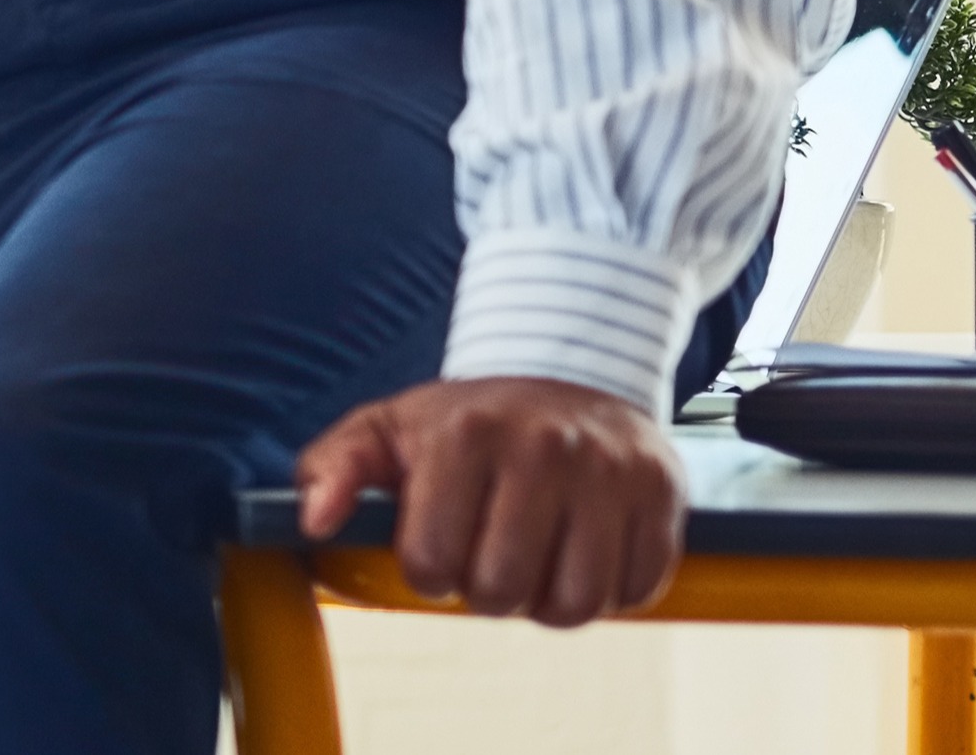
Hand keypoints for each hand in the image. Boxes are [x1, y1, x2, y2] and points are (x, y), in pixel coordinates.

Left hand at [292, 375, 684, 625]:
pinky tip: (583, 558)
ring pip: (578, 601)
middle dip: (488, 595)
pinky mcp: (663, 492)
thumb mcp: (384, 429)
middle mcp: (543, 449)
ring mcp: (610, 471)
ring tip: (536, 570)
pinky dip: (609, 594)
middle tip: (489, 565)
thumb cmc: (465, 420)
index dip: (430, 576)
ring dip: (550, 605)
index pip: (434, 561)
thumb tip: (312, 523)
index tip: (437, 554)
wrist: (568, 371)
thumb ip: (332, 470)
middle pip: (505, 589)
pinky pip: (638, 589)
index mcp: (465, 435)